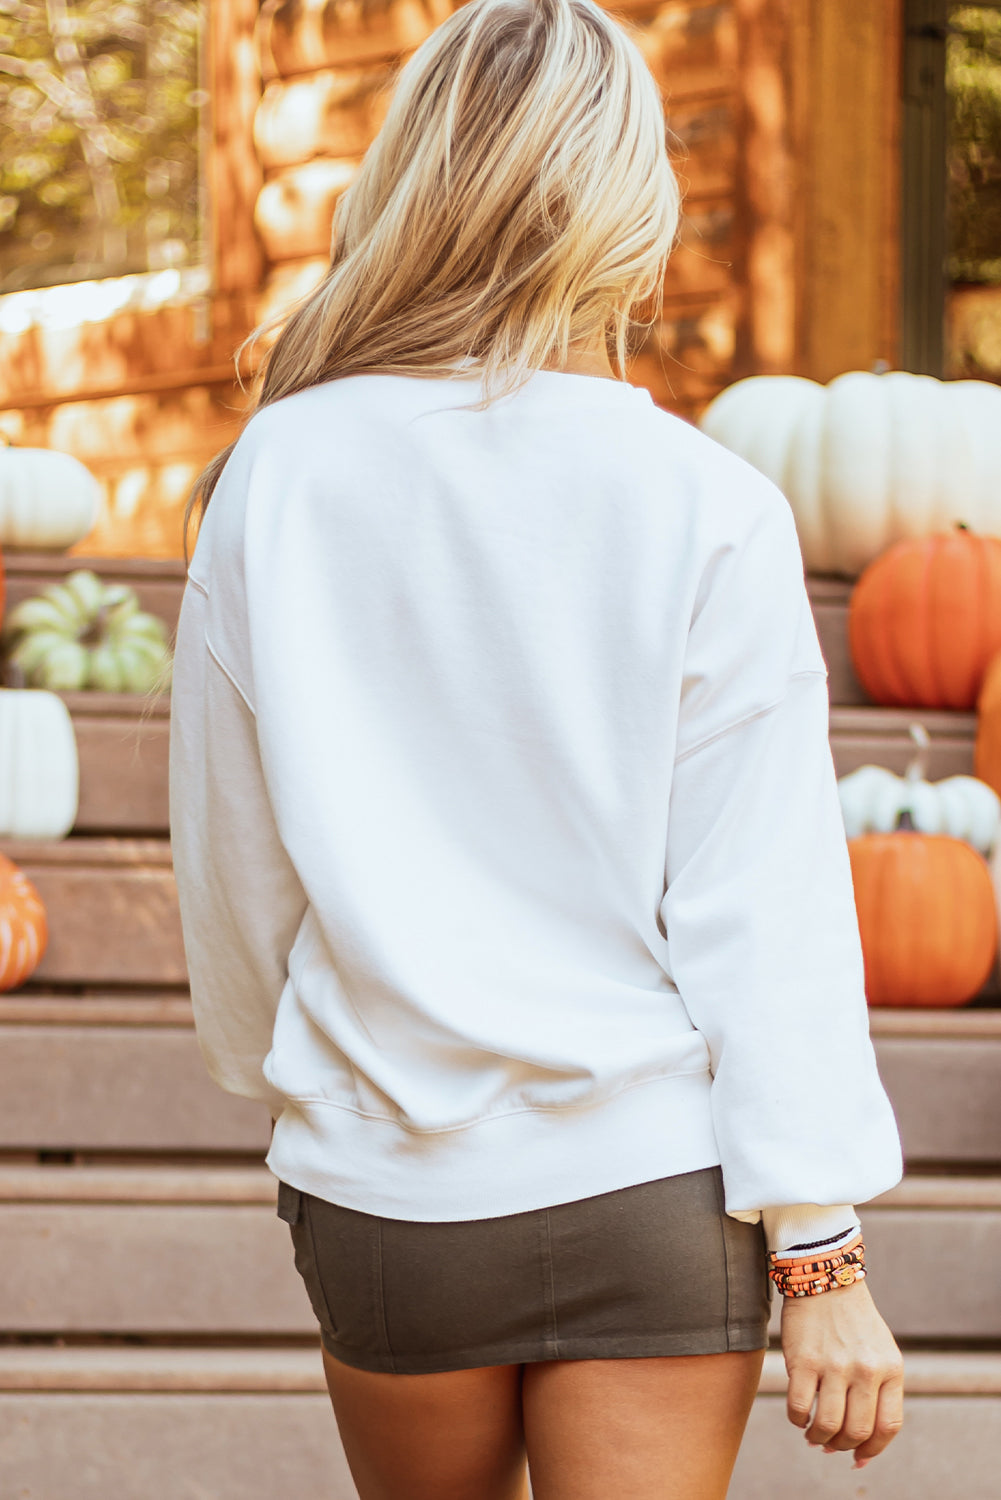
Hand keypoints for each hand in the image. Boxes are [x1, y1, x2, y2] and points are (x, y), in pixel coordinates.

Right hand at [780, 1277, 903, 1467]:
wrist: (825, 1278)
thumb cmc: (853, 1322)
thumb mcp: (880, 1352)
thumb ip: (878, 1394)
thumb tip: (861, 1451)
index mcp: (890, 1368)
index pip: (888, 1426)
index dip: (873, 1449)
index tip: (858, 1457)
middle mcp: (866, 1369)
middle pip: (857, 1431)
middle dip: (842, 1447)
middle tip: (831, 1444)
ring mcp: (834, 1365)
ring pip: (829, 1426)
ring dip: (819, 1439)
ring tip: (813, 1435)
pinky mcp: (803, 1361)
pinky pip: (800, 1408)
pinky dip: (798, 1421)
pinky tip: (799, 1416)